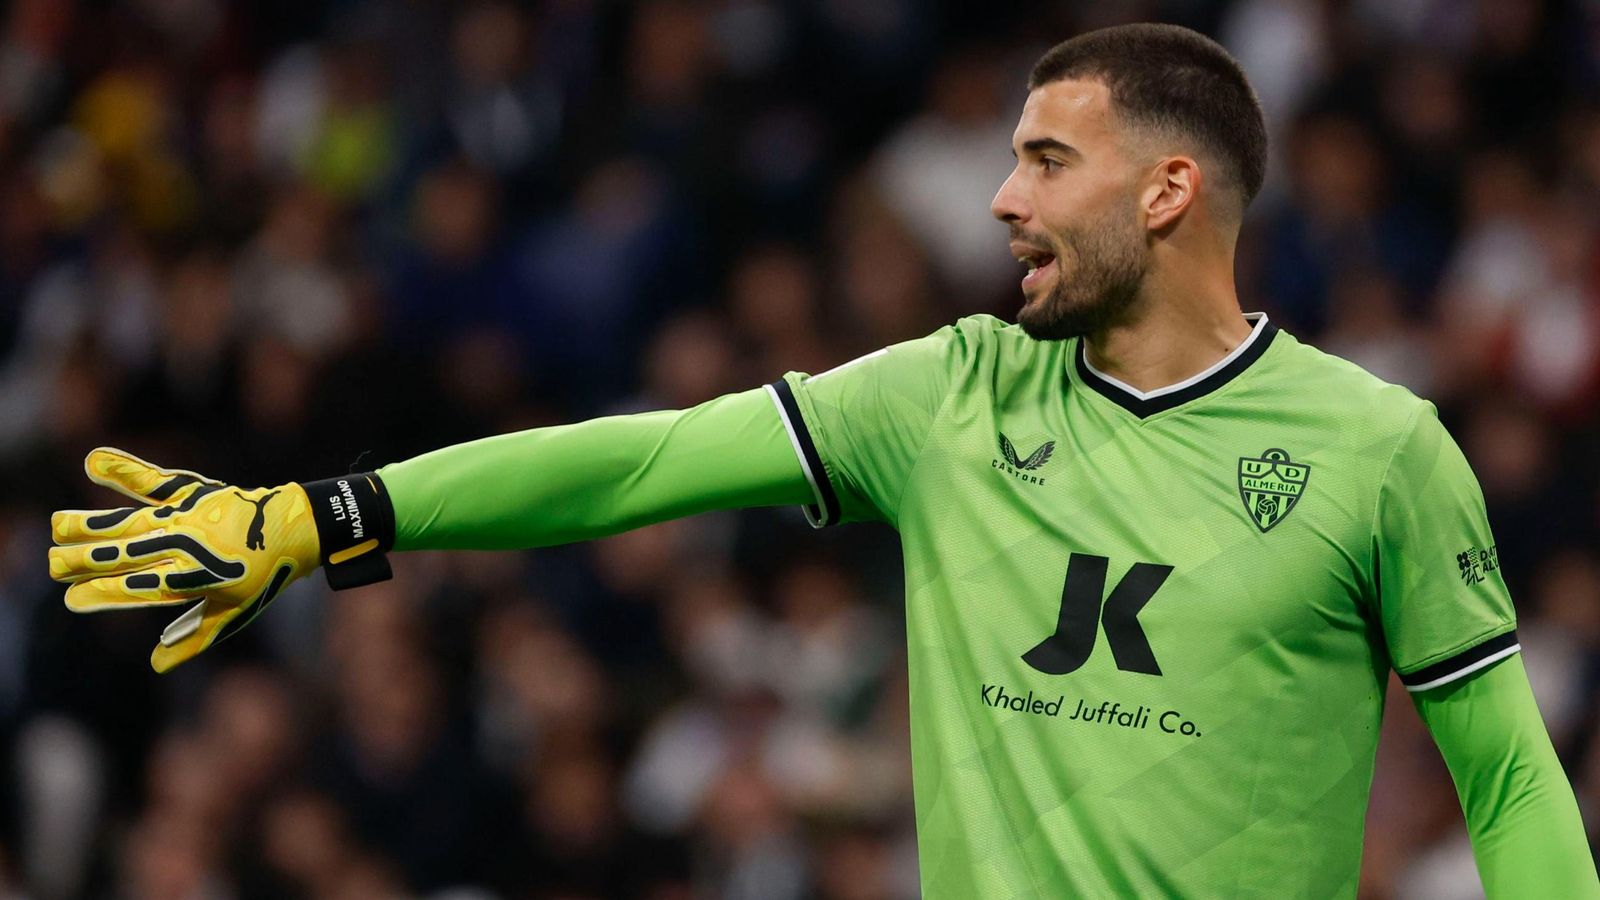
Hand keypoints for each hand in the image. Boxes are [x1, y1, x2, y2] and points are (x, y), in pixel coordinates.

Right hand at [48, 448, 319, 671]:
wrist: (296, 528)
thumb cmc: (264, 576)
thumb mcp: (234, 612)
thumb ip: (194, 637)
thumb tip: (156, 664)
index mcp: (197, 578)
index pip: (140, 588)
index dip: (104, 594)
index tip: (72, 599)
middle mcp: (189, 546)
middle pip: (127, 554)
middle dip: (85, 559)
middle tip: (52, 564)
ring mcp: (189, 517)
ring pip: (132, 521)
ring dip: (92, 523)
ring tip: (56, 525)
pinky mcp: (194, 492)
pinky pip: (155, 481)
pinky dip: (126, 470)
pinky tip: (94, 461)